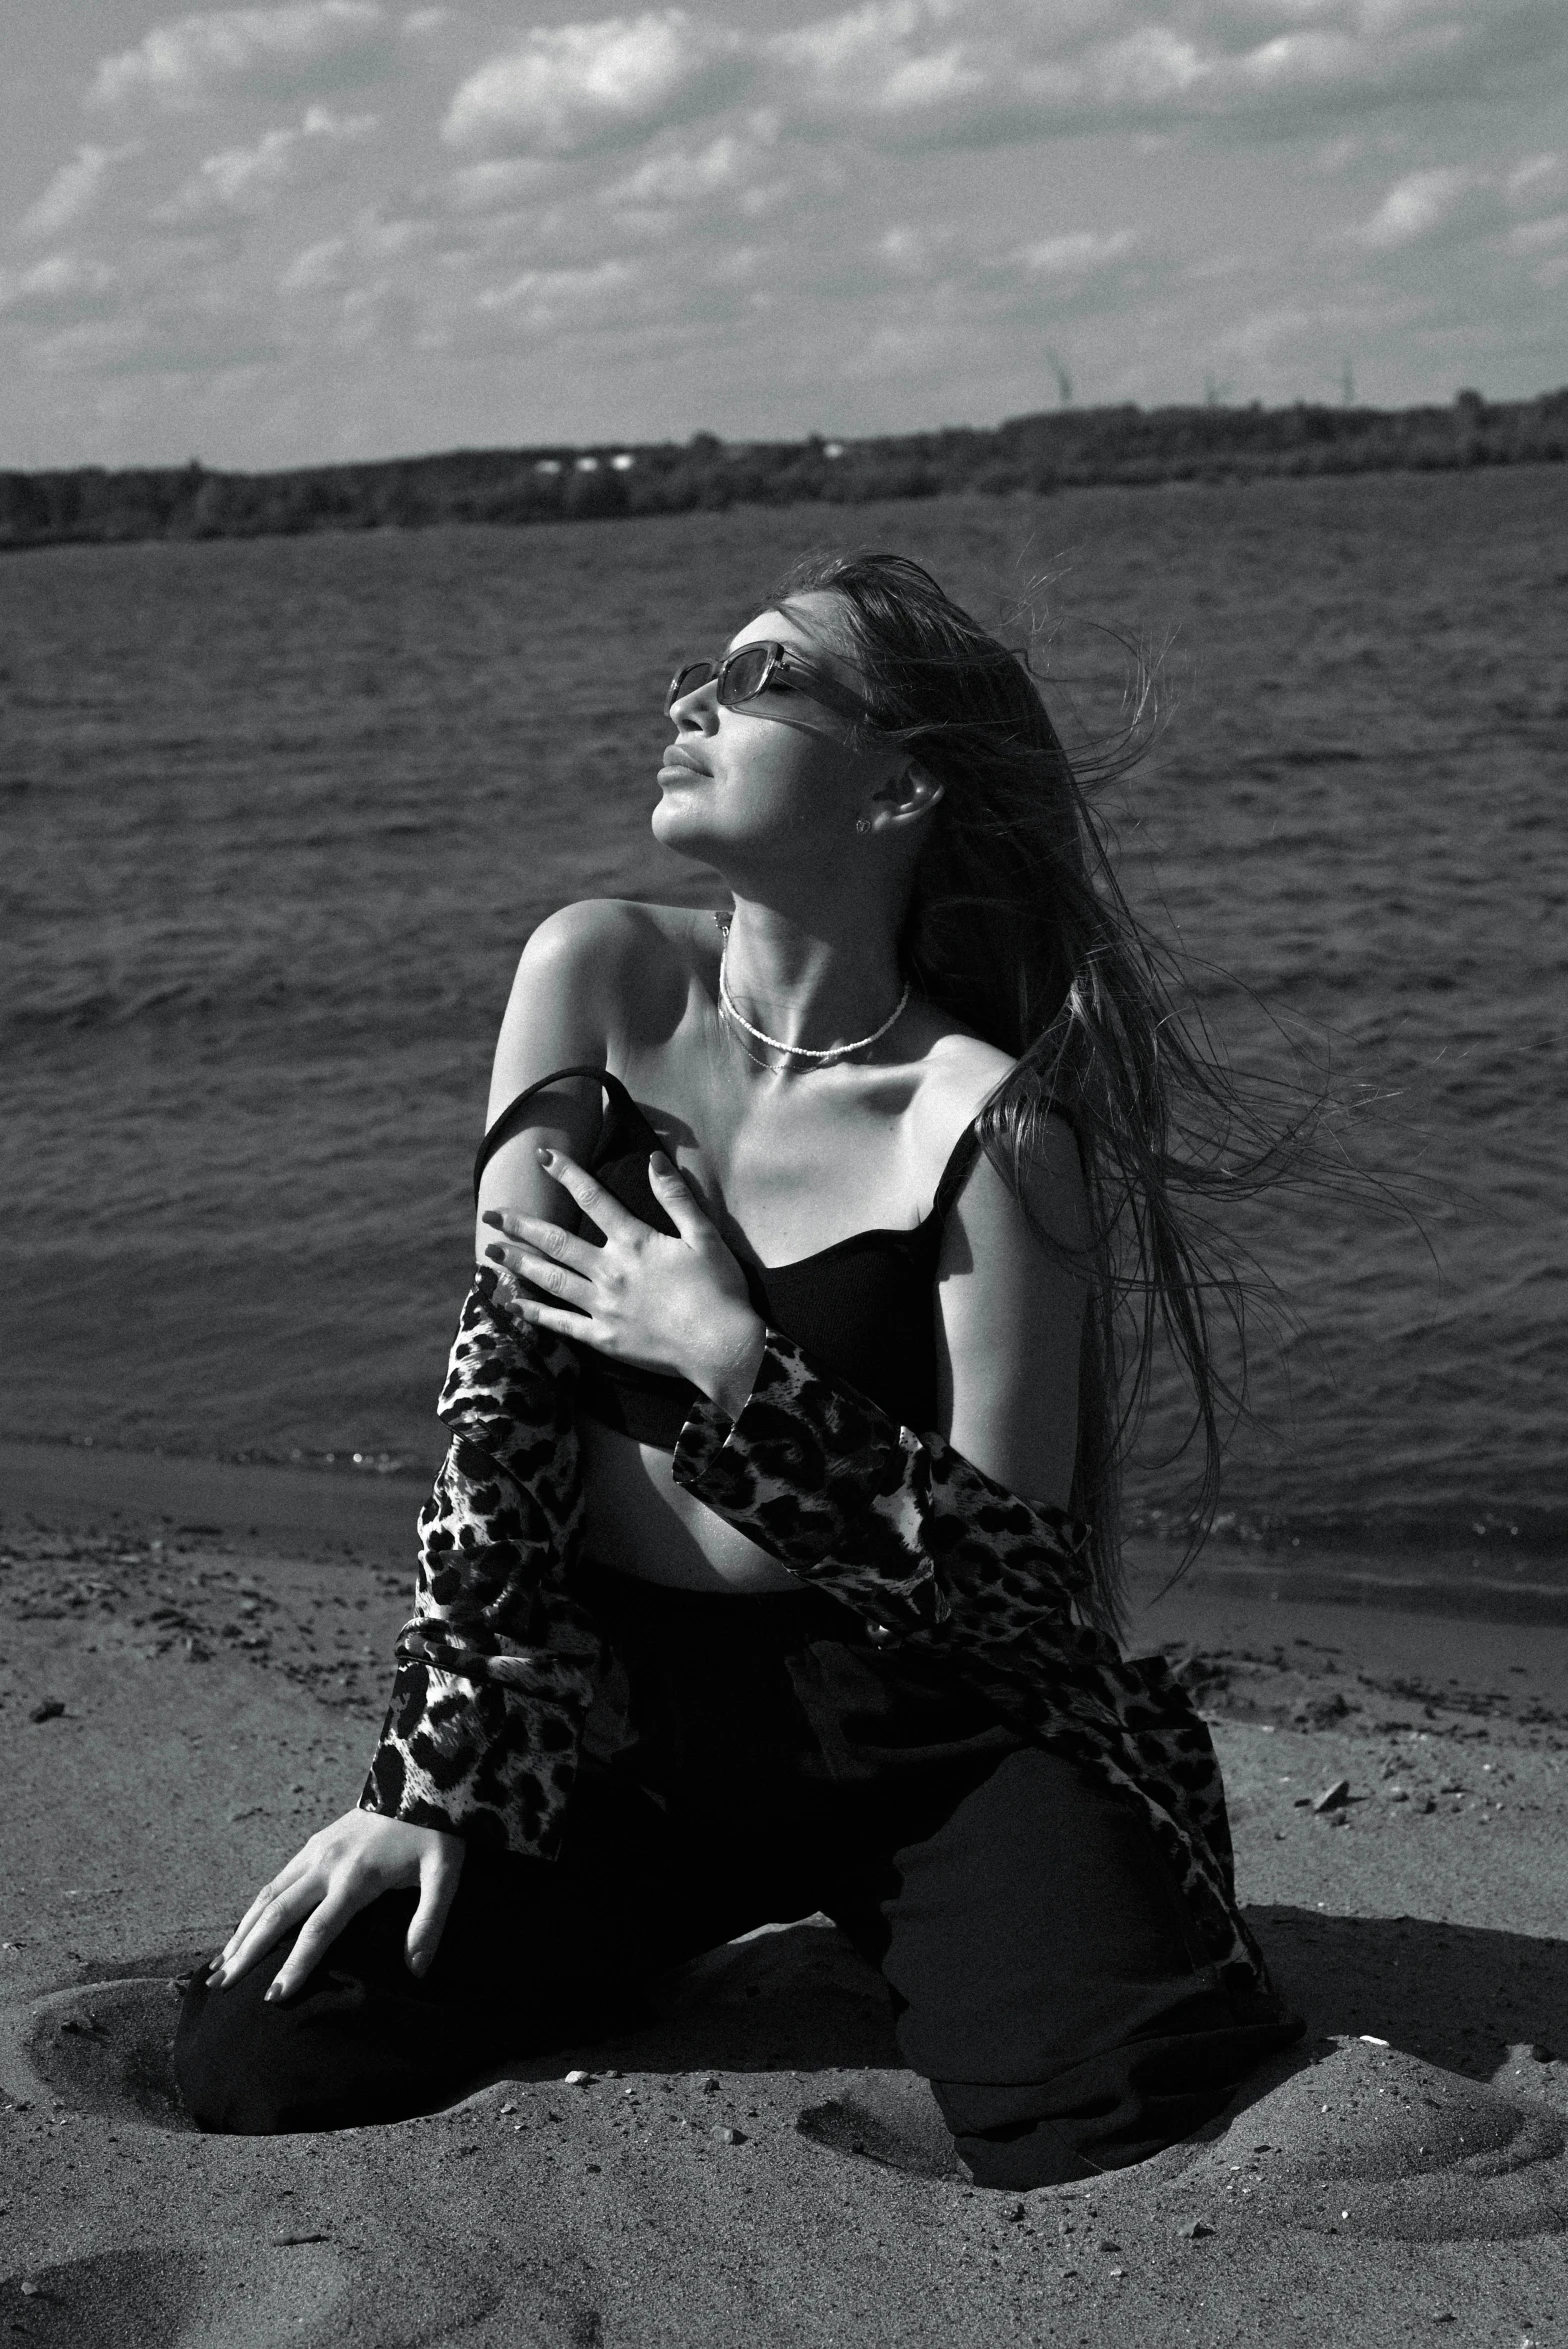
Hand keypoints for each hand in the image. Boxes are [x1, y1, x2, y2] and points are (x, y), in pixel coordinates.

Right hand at [206, 1808, 463, 2000]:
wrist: (422, 1779)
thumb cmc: (436, 1831)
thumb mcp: (445, 1874)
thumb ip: (430, 1921)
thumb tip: (417, 1970)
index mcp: (356, 1876)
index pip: (319, 1929)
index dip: (296, 1964)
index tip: (273, 1996)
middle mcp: (326, 1863)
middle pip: (278, 1913)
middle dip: (248, 1952)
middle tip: (221, 1986)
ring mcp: (316, 1851)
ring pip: (268, 1896)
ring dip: (242, 1931)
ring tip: (220, 1965)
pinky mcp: (315, 1844)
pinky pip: (276, 1881)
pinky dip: (255, 1909)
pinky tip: (244, 1930)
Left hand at [482, 1146, 765, 1414]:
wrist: (722, 1348)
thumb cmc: (720, 1291)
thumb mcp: (704, 1236)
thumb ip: (676, 1198)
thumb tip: (654, 1159)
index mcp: (635, 1243)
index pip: (593, 1199)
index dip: (567, 1174)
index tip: (542, 1157)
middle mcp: (610, 1272)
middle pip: (556, 1242)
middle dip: (521, 1225)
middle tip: (492, 1214)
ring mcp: (603, 1307)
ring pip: (550, 1280)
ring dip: (518, 1264)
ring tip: (491, 1252)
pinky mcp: (604, 1338)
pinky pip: (561, 1324)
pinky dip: (536, 1313)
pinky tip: (515, 1304)